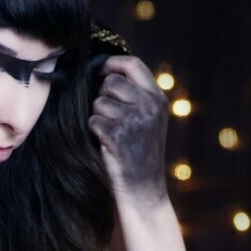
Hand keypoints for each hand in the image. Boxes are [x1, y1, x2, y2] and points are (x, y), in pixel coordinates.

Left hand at [88, 55, 169, 209]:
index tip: (99, 68)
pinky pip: (93, 121)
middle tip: (108, 115)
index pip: (133, 64)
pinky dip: (94, 132)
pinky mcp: (117, 135)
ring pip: (99, 103)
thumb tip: (106, 73)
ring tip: (110, 133)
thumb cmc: (140, 153)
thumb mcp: (148, 120)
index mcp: (157, 99)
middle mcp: (149, 106)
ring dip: (98, 116)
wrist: (143, 188)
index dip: (111, 62)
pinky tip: (106, 143)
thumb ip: (136, 97)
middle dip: (101, 96)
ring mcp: (134, 120)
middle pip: (111, 82)